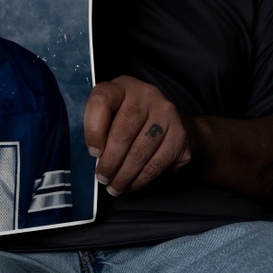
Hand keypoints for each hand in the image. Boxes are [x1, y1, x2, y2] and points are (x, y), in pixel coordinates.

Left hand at [83, 76, 196, 195]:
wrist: (174, 123)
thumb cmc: (132, 120)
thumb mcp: (113, 112)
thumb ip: (101, 125)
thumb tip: (95, 156)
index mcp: (123, 86)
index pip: (102, 101)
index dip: (93, 130)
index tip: (92, 152)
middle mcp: (147, 94)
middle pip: (122, 132)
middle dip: (109, 162)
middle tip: (102, 178)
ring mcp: (166, 113)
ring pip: (139, 152)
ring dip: (124, 175)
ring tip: (114, 187)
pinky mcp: (180, 135)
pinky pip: (156, 164)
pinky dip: (140, 180)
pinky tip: (131, 185)